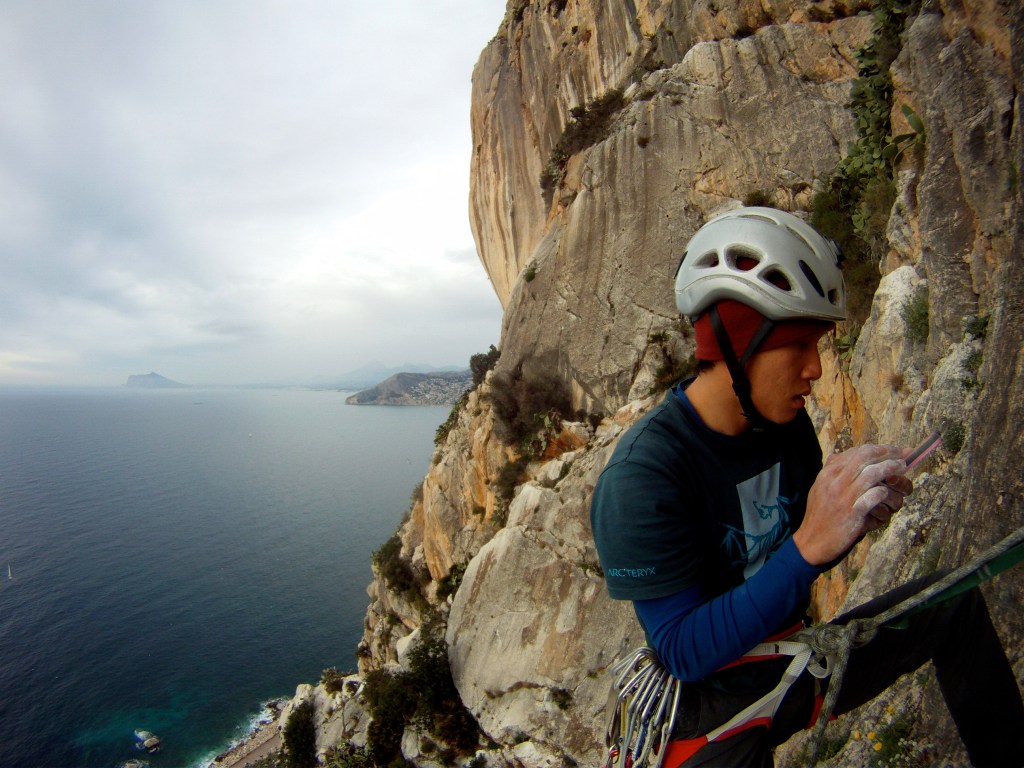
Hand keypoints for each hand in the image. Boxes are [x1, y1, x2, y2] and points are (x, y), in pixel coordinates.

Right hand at [793, 444, 910, 565]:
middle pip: (866, 457)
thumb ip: (830, 472)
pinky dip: (885, 492)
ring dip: (891, 469)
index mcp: (828, 473)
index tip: (892, 450)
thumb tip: (837, 455)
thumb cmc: (819, 515)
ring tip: (902, 470)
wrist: (811, 541)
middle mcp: (835, 481)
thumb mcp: (819, 488)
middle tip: (902, 457)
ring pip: (873, 474)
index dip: (879, 449)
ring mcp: (844, 496)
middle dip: (888, 454)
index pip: (857, 452)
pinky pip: (874, 496)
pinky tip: (888, 494)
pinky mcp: (853, 513)